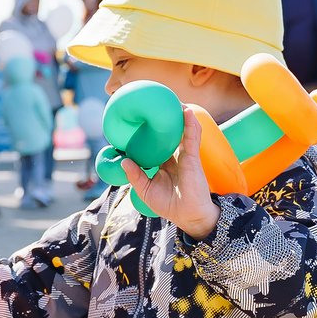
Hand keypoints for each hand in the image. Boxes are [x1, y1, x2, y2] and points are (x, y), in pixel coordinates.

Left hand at [121, 112, 220, 239]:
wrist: (190, 216)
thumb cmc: (169, 204)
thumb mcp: (146, 190)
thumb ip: (135, 175)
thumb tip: (123, 160)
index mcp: (164, 162)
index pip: (156, 142)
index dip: (150, 131)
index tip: (140, 118)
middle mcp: (175, 156)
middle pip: (171, 133)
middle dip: (167, 118)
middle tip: (158, 103)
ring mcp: (185, 156)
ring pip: (184, 131)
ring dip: (180, 115)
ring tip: (174, 100)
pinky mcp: (193, 159)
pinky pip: (192, 138)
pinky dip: (191, 125)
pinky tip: (187, 113)